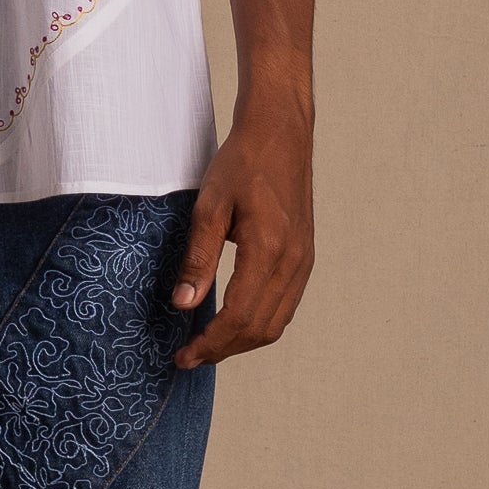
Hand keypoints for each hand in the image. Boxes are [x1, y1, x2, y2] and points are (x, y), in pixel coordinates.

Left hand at [169, 90, 313, 368]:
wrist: (281, 132)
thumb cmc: (243, 162)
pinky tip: (234, 321)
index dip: (209, 343)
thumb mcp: (209, 206)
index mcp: (269, 249)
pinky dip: (259, 323)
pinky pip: (286, 305)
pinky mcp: (305, 256)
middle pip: (260, 329)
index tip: (183, 355)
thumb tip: (183, 304)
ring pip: (276, 323)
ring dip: (243, 342)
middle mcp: (293, 262)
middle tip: (189, 356)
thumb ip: (198, 258)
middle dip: (223, 350)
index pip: (238, 316)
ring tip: (208, 345)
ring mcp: (304, 261)